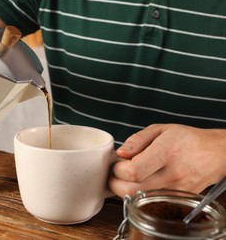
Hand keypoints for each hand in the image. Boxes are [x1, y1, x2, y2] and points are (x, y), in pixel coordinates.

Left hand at [109, 124, 225, 197]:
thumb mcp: (160, 129)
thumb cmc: (187, 139)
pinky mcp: (177, 199)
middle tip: (116, 173)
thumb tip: (121, 153)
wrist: (215, 153)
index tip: (117, 163)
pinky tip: (140, 183)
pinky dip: (138, 195)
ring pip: (138, 199)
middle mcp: (172, 174)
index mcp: (166, 152)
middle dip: (115, 183)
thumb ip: (137, 140)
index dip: (118, 169)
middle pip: (131, 190)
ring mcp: (175, 190)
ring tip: (128, 177)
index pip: (133, 171)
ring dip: (125, 189)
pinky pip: (150, 202)